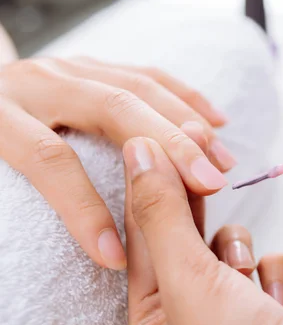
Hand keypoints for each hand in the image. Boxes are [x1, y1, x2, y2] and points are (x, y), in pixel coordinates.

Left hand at [0, 56, 235, 269]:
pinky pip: (150, 76)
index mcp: (0, 114)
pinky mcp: (95, 68)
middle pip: (113, 107)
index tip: (114, 257)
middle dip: (168, 148)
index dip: (83, 210)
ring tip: (219, 165)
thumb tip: (82, 245)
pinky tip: (216, 122)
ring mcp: (72, 68)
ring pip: (140, 88)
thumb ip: (29, 190)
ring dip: (188, 126)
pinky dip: (187, 99)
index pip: (49, 159)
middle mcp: (40, 81)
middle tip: (209, 186)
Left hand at [123, 137, 282, 324]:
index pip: (143, 237)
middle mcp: (195, 316)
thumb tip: (138, 154)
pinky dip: (279, 276)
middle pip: (190, 238)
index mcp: (156, 318)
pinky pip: (275, 265)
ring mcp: (241, 313)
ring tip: (248, 282)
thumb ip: (164, 214)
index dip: (151, 187)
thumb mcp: (189, 280)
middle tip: (204, 164)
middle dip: (198, 212)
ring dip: (245, 254)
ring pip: (237, 247)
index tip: (161, 141)